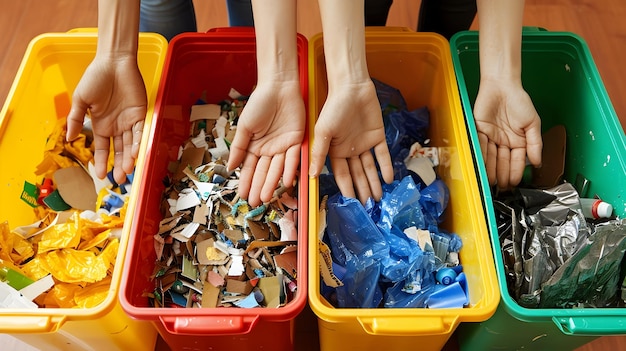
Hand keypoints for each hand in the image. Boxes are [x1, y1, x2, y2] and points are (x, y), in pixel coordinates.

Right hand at [66, 55, 146, 184]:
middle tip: (119, 179)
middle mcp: (116, 126)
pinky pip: (140, 132)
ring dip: (129, 159)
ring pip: (130, 145)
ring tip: (127, 171)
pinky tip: (135, 154)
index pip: (102, 149)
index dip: (101, 162)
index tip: (100, 176)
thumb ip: (76, 118)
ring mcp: (129, 121)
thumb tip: (68, 138)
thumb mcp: (81, 100)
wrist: (113, 62)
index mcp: (101, 125)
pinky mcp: (140, 114)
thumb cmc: (95, 78)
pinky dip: (138, 143)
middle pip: (119, 151)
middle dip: (119, 166)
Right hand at [227, 80, 304, 207]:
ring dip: (272, 183)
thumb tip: (230, 168)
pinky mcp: (296, 141)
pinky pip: (293, 158)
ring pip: (277, 169)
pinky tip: (286, 182)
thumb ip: (238, 148)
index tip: (242, 196)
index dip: (246, 182)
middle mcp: (268, 150)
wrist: (278, 87)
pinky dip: (290, 170)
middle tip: (255, 203)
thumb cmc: (259, 104)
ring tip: (267, 197)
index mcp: (254, 146)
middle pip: (263, 172)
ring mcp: (282, 147)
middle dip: (259, 188)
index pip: (249, 169)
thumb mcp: (245, 127)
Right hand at [309, 80, 393, 203]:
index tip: (351, 203)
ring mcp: (364, 143)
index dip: (347, 189)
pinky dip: (385, 166)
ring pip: (369, 168)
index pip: (342, 175)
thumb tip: (311, 176)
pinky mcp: (377, 136)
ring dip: (374, 182)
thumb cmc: (333, 108)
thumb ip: (319, 154)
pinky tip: (388, 179)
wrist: (351, 88)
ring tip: (378, 198)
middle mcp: (350, 150)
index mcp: (335, 151)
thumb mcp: (322, 132)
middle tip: (368, 207)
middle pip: (357, 174)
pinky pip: (382, 155)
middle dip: (362, 190)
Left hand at [473, 78, 541, 188]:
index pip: (516, 161)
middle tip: (501, 187)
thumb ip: (535, 143)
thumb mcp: (533, 123)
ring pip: (491, 157)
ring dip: (491, 170)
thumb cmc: (519, 101)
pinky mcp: (479, 132)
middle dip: (502, 175)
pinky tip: (482, 167)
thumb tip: (538, 162)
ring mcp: (491, 138)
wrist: (503, 86)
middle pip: (502, 162)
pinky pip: (480, 146)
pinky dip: (481, 157)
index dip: (515, 172)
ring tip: (491, 182)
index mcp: (518, 141)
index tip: (514, 183)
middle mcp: (504, 142)